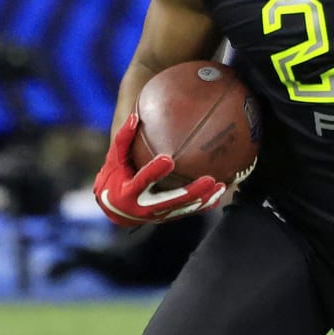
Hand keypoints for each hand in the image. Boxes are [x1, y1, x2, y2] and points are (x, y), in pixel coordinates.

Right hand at [94, 114, 225, 226]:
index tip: (168, 159)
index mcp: (128, 192)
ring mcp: (157, 215)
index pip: (143, 181)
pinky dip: (202, 205)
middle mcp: (143, 207)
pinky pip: (187, 212)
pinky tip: (218, 196)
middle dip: (190, 192)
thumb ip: (123, 139)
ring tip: (219, 187)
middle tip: (208, 180)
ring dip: (202, 199)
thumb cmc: (115, 177)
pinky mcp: (166, 217)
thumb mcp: (114, 159)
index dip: (154, 171)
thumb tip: (136, 117)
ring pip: (183, 208)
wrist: (115, 209)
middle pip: (170, 200)